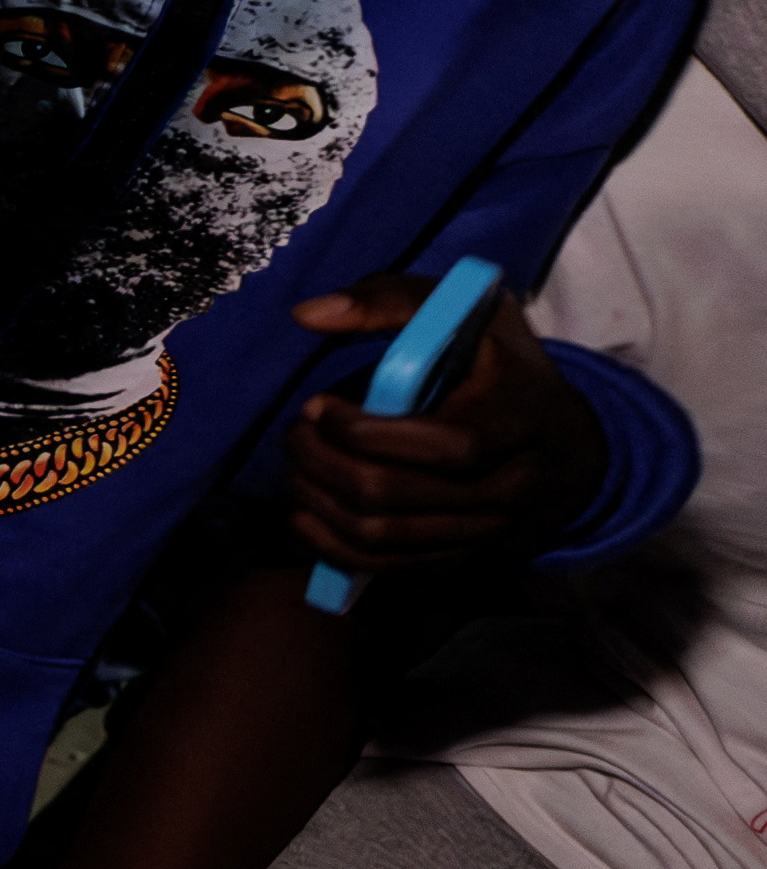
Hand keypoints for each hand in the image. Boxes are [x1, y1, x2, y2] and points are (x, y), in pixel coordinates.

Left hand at [285, 274, 609, 577]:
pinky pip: (388, 568)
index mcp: (518, 419)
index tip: (319, 406)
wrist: (572, 448)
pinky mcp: (463, 559)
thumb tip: (306, 316)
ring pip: (383, 536)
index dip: (366, 432)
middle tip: (296, 434)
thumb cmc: (506, 368)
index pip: (445, 445)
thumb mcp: (469, 313)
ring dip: (319, 502)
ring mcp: (487, 531)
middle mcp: (511, 486)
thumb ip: (390, 300)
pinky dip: (332, 547)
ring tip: (298, 466)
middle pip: (395, 494)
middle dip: (323, 463)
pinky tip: (305, 513)